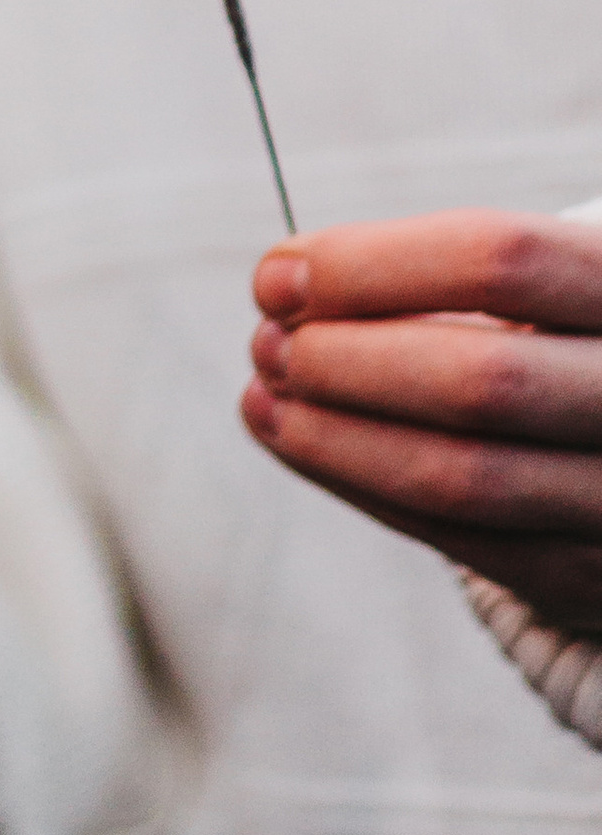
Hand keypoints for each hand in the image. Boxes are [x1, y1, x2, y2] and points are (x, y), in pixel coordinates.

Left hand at [241, 211, 601, 629]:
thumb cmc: (559, 332)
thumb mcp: (538, 278)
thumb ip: (438, 270)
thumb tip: (286, 281)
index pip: (498, 258)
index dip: (367, 263)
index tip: (276, 276)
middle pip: (477, 379)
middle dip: (343, 361)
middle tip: (267, 343)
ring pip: (462, 476)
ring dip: (335, 437)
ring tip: (265, 399)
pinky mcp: (592, 576)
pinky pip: (464, 543)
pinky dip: (367, 489)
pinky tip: (309, 446)